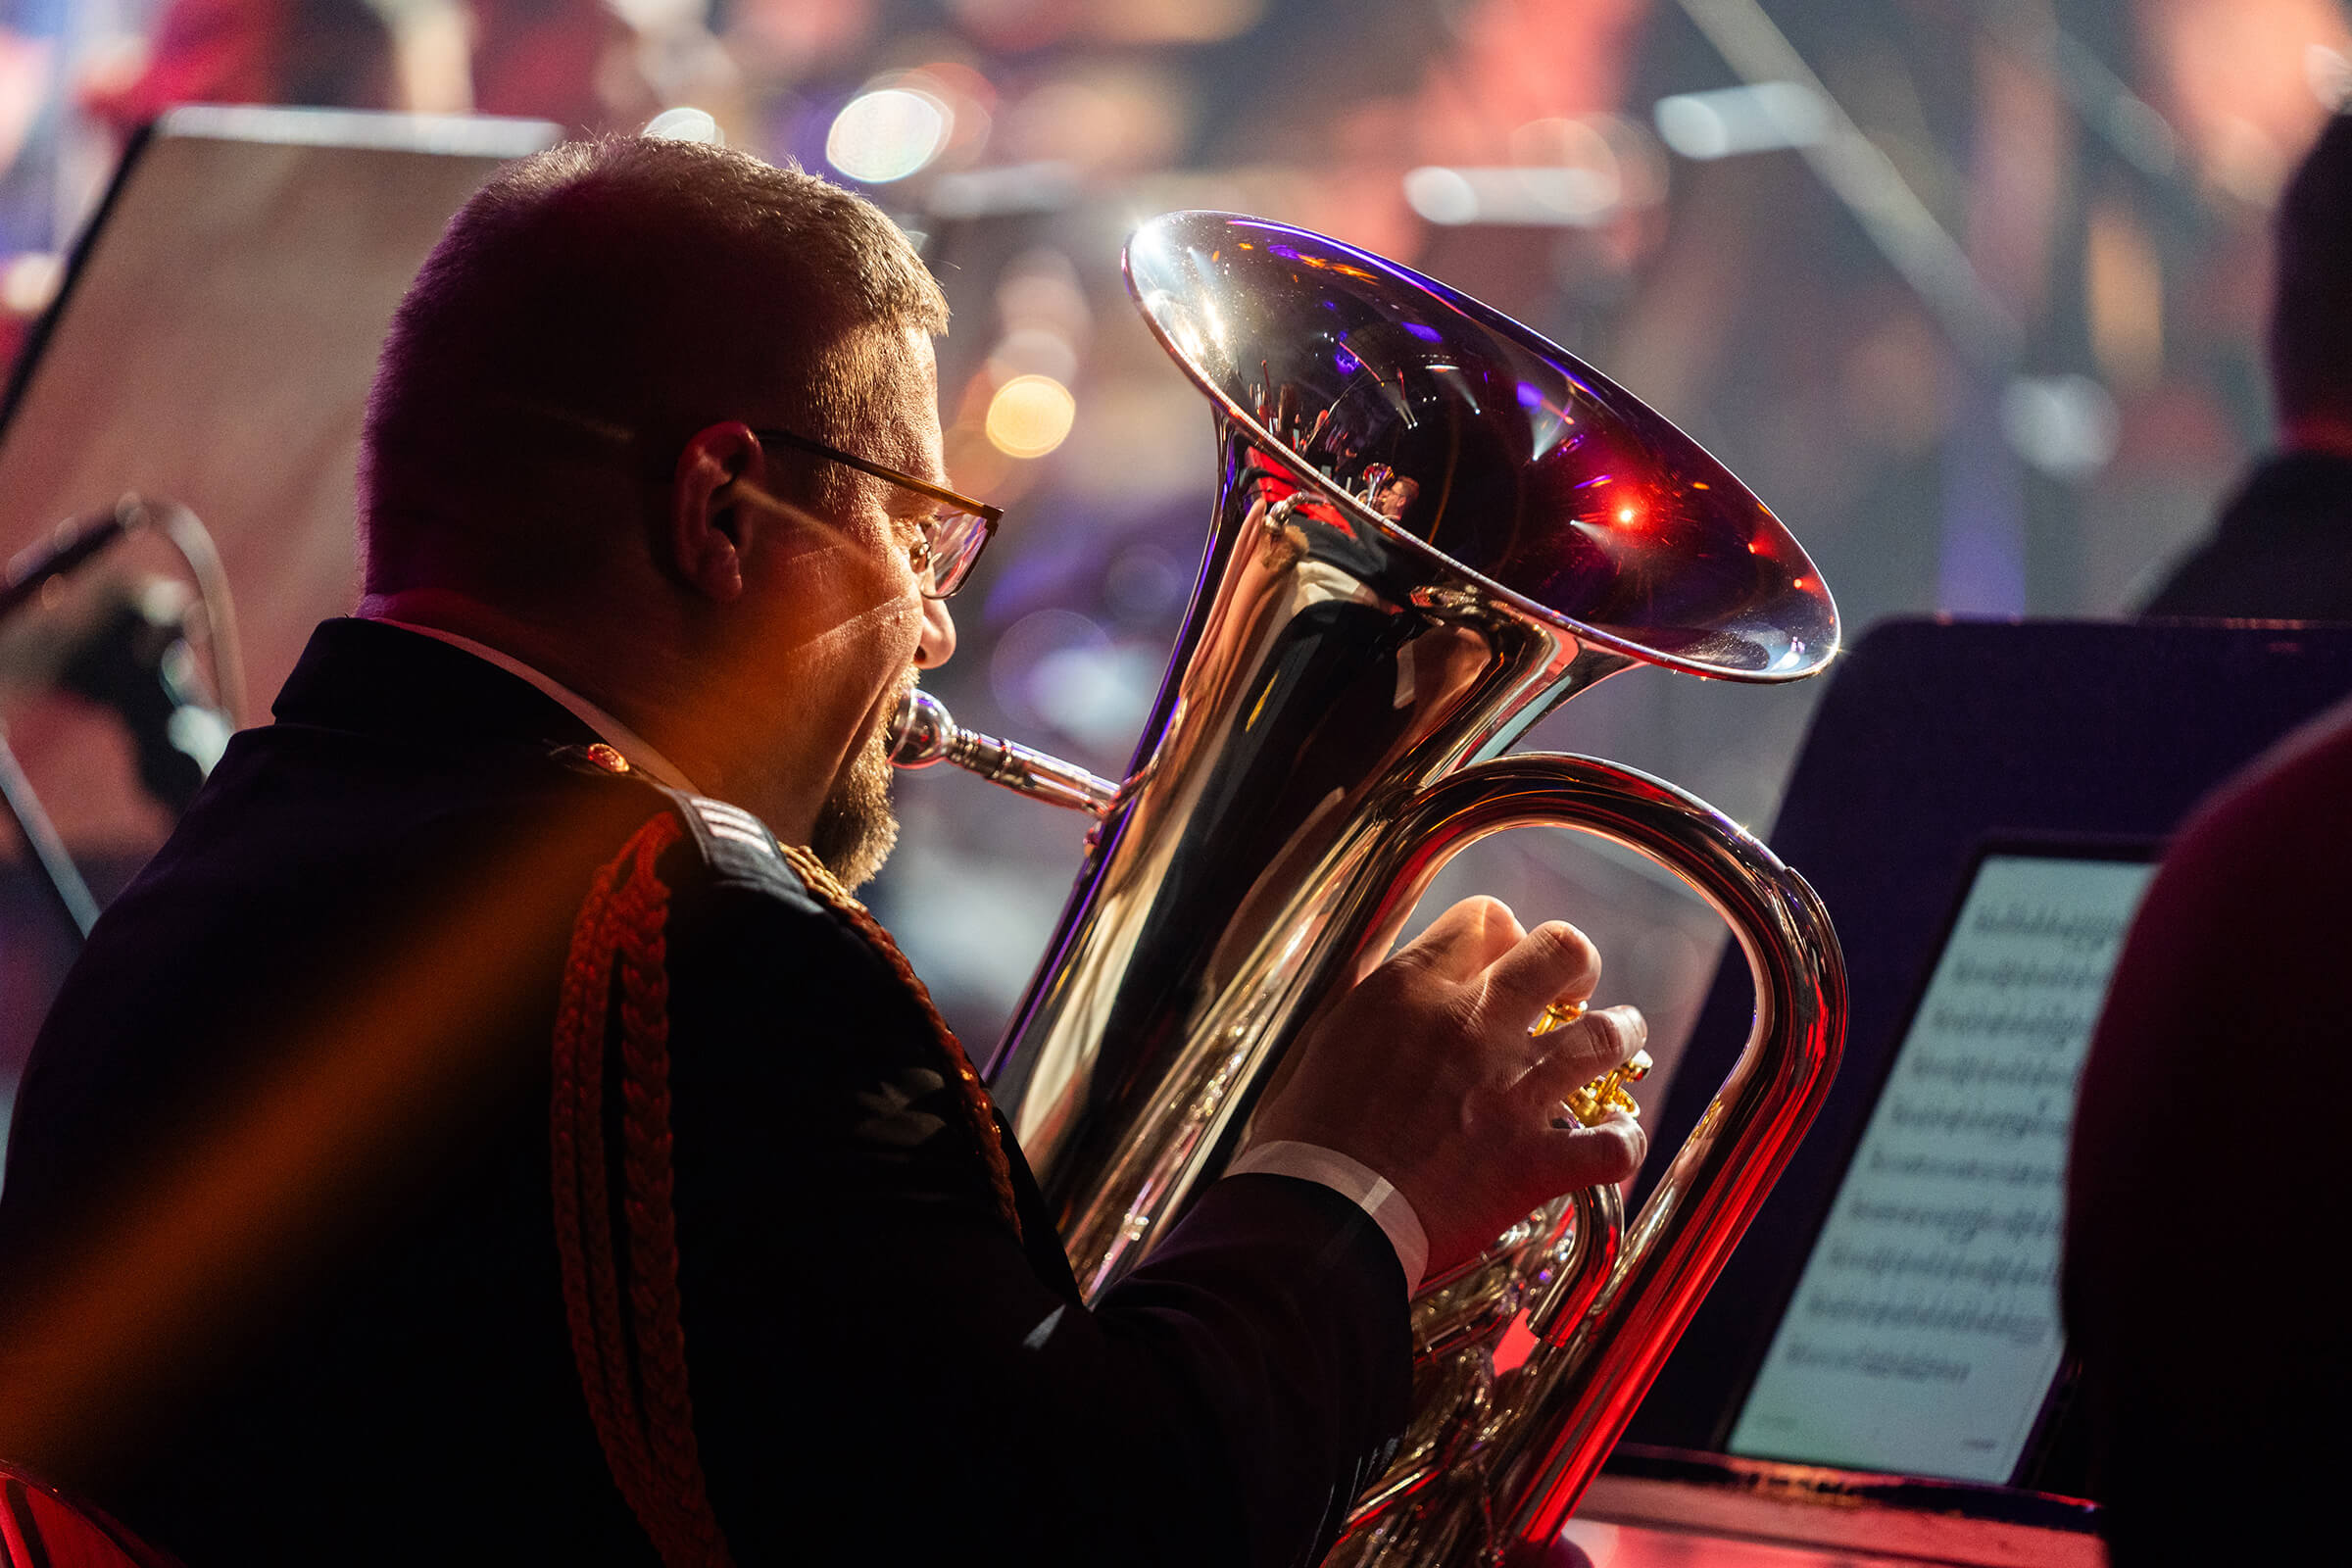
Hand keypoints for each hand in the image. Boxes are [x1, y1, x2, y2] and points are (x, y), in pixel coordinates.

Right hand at [1248, 896, 1648, 1277]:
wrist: (1318, 1216)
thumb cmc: (1306, 1136)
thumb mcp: (1330, 1037)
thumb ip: (1378, 1001)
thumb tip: (1401, 980)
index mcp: (1413, 989)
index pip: (1485, 917)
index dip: (1502, 933)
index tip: (1501, 960)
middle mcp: (1471, 1025)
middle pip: (1563, 949)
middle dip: (1577, 965)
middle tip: (1573, 989)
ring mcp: (1510, 1091)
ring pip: (1606, 1035)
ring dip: (1620, 1035)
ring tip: (1620, 1041)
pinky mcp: (1532, 1160)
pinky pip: (1612, 1145)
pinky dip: (1621, 1142)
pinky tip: (1616, 1139)